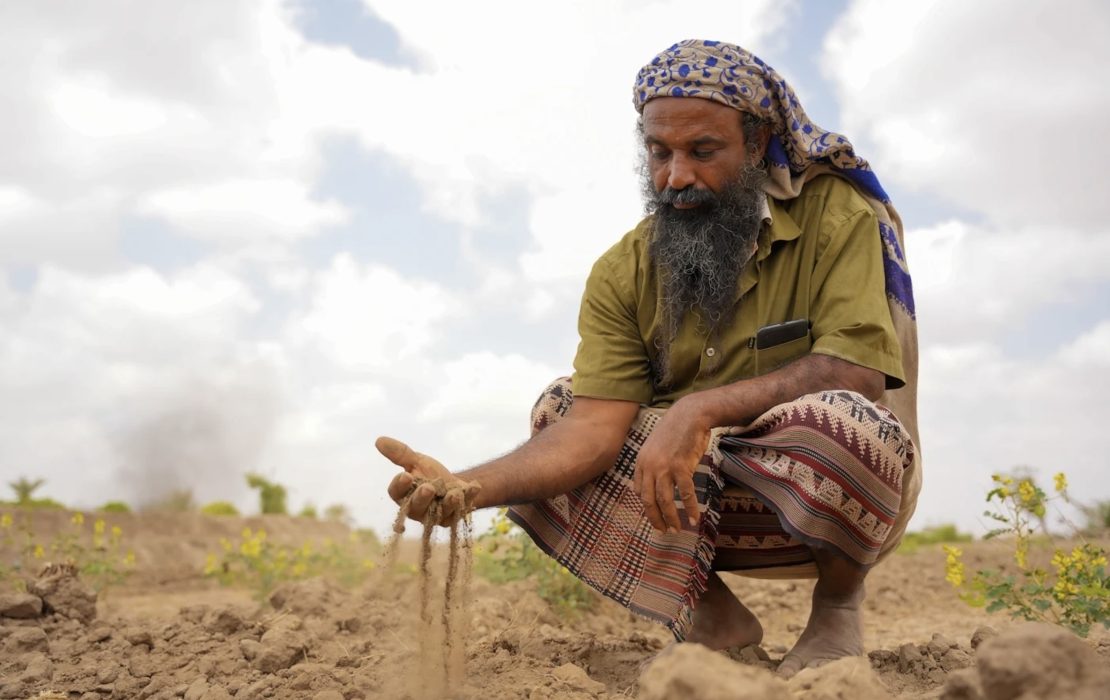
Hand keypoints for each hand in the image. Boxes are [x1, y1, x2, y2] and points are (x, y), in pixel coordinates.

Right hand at [376, 436, 479, 527]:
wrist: (454, 483)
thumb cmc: (429, 474)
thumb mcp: (417, 461)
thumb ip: (400, 454)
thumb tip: (379, 440)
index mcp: (404, 496)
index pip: (396, 494)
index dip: (399, 486)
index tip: (405, 475)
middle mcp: (418, 509)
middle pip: (417, 507)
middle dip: (422, 498)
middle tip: (428, 488)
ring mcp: (437, 516)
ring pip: (440, 513)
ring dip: (448, 503)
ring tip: (454, 494)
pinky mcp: (455, 517)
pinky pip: (462, 509)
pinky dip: (469, 496)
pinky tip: (475, 487)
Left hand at [632, 398, 708, 532]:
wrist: (690, 415)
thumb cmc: (676, 430)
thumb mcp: (656, 446)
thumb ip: (652, 462)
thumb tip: (654, 479)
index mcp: (641, 462)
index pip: (639, 491)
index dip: (646, 506)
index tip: (654, 515)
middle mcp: (649, 466)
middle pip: (648, 500)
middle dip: (655, 519)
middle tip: (663, 531)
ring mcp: (665, 468)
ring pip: (664, 501)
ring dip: (671, 518)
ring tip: (677, 529)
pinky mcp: (681, 467)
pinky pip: (685, 494)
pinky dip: (691, 508)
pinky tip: (695, 518)